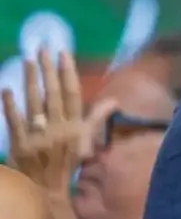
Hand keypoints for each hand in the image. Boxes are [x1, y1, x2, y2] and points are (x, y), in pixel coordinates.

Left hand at [2, 49, 112, 195]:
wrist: (45, 185)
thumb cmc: (67, 160)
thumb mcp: (86, 140)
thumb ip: (97, 118)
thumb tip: (115, 100)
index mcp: (75, 126)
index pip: (72, 94)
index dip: (68, 72)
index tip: (63, 53)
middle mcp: (58, 128)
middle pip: (52, 94)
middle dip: (48, 70)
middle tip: (42, 50)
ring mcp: (38, 135)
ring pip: (34, 103)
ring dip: (30, 81)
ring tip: (28, 61)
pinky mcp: (19, 143)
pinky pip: (14, 121)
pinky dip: (10, 105)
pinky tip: (7, 89)